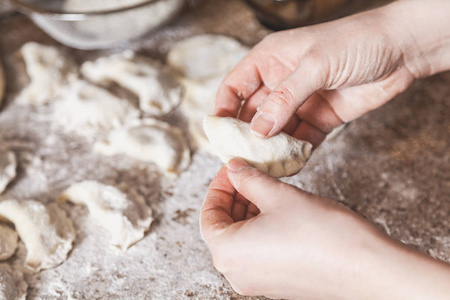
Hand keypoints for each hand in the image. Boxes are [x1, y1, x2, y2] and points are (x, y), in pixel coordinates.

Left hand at [200, 158, 449, 298]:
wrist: (367, 268)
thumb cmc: (321, 233)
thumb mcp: (278, 196)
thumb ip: (249, 180)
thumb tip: (234, 168)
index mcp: (227, 253)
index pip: (208, 214)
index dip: (219, 186)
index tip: (233, 168)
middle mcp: (237, 273)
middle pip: (223, 227)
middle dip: (235, 197)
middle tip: (251, 173)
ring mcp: (257, 282)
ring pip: (241, 239)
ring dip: (249, 211)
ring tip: (268, 187)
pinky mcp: (277, 284)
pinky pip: (258, 251)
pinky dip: (261, 227)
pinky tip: (279, 209)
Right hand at [215, 0, 449, 146]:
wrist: (401, 50)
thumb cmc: (356, 41)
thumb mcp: (315, 65)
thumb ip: (285, 98)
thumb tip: (258, 130)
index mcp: (270, 60)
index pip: (235, 86)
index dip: (224, 109)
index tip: (219, 134)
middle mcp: (280, 82)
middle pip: (252, 113)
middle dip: (246, 136)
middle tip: (241, 159)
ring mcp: (300, 102)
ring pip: (275, 131)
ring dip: (270, 149)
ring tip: (264, 168)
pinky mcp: (320, 118)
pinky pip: (300, 140)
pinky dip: (294, 153)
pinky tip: (290, 165)